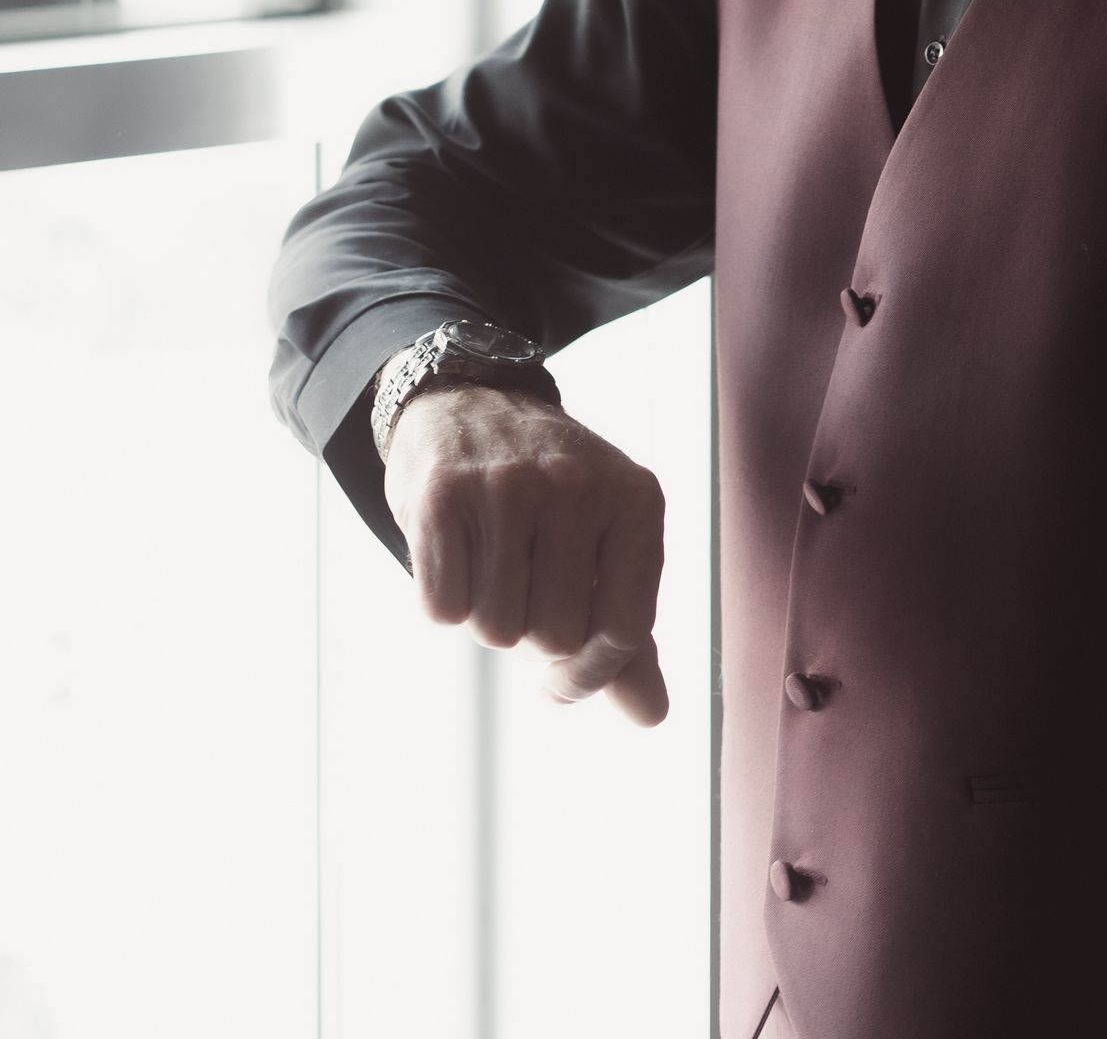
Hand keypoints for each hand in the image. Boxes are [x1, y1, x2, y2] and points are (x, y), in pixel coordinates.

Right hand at [383, 381, 669, 725]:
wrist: (469, 403)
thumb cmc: (548, 494)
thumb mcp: (605, 542)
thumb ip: (627, 635)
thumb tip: (651, 716)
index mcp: (636, 500)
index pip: (625, 632)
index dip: (590, 675)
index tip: (563, 675)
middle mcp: (579, 485)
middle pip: (556, 638)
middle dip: (533, 633)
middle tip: (523, 581)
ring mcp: (509, 485)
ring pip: (497, 630)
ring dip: (487, 616)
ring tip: (492, 560)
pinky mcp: (442, 495)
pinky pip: (442, 609)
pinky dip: (443, 598)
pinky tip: (455, 549)